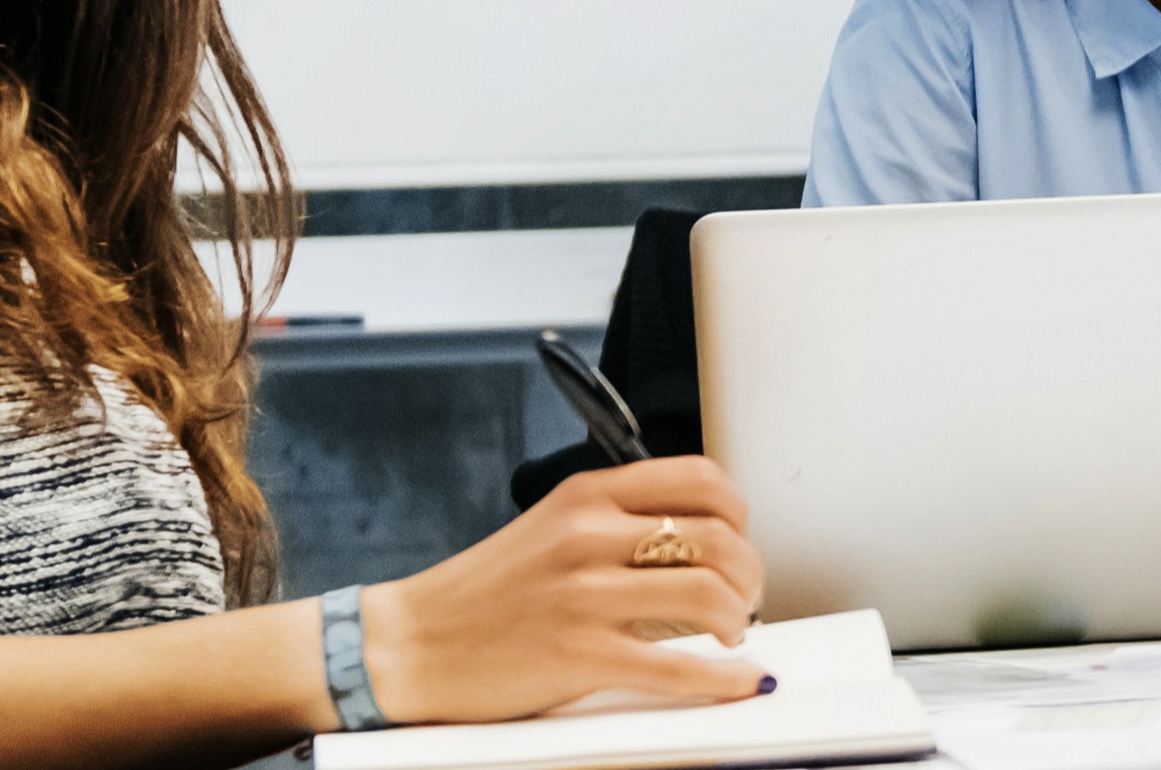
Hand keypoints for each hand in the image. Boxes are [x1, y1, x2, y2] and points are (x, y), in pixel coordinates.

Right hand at [362, 456, 770, 725]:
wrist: (411, 645)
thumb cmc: (481, 594)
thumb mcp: (550, 528)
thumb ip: (616, 523)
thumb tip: (698, 541)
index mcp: (586, 496)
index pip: (699, 479)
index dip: (739, 513)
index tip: (741, 538)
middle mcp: (588, 536)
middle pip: (717, 537)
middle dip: (749, 572)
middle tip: (746, 596)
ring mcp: (584, 595)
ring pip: (708, 594)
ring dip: (738, 618)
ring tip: (730, 632)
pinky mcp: (580, 655)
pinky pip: (677, 667)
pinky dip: (722, 678)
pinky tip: (736, 681)